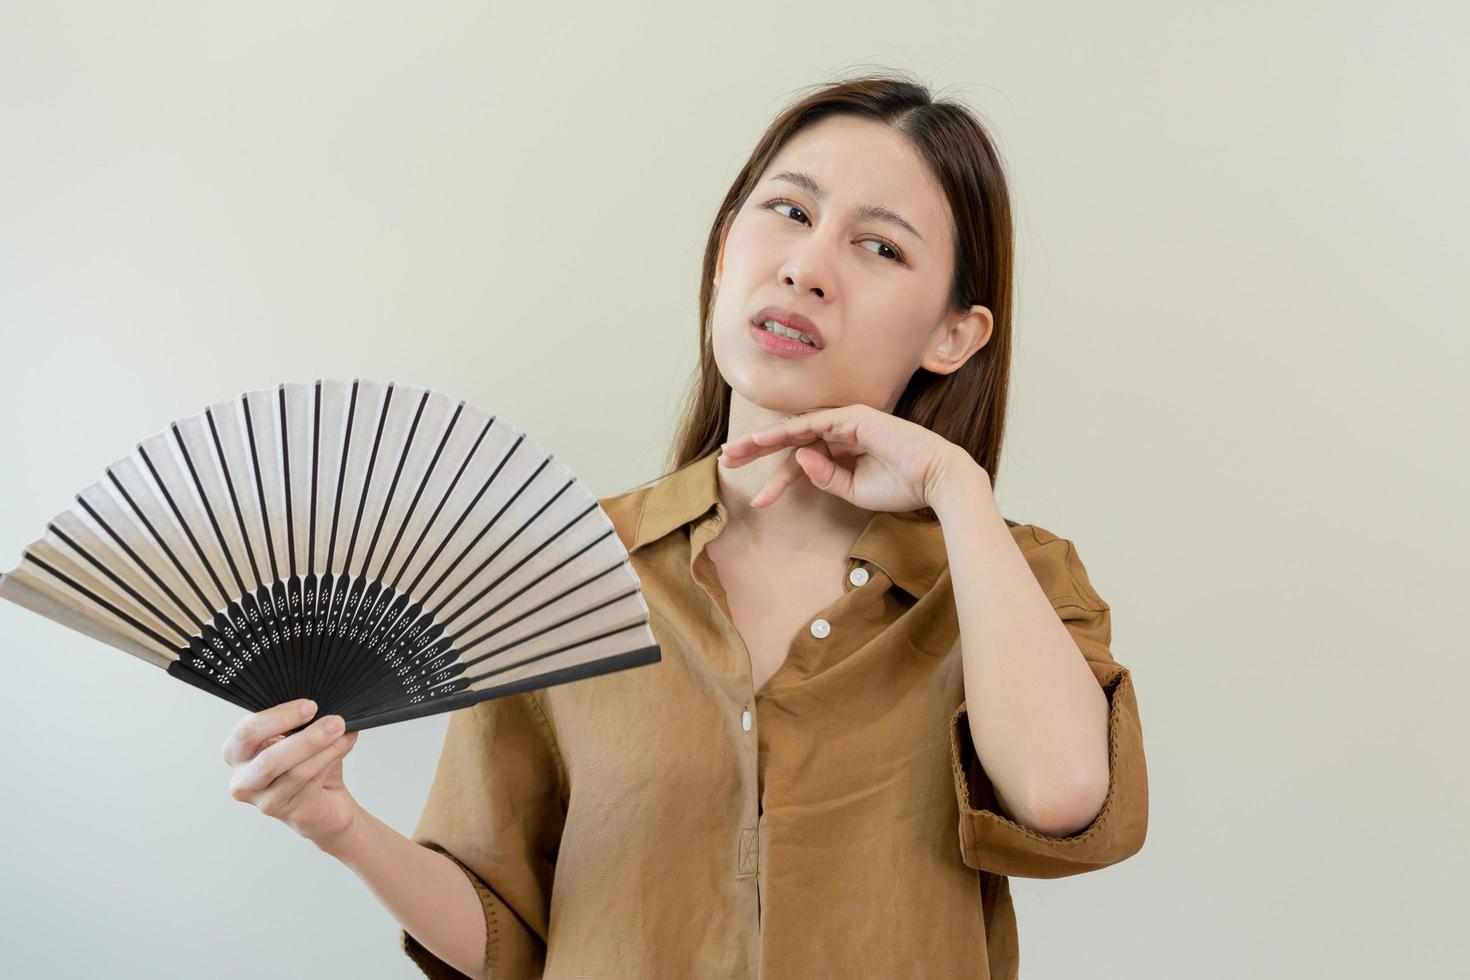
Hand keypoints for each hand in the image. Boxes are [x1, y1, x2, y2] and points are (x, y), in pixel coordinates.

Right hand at [222, 699, 361, 851]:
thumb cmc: (306, 765)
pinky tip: (345, 743)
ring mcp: (264, 800)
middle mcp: (244, 780)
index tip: (310, 705)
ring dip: (324, 748)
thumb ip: (300, 722)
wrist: (324, 803)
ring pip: (294, 773)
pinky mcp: (288, 812)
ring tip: (342, 731)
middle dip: (305, 738)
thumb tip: (327, 702)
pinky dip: (332, 758)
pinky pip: (312, 782)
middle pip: (268, 760)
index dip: (278, 717)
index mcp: (238, 753)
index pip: (246, 732)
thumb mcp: (296, 737)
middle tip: (334, 721)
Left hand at [717, 403, 984, 511]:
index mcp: (844, 448)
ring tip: (734, 454)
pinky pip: (813, 424)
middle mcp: (842, 430)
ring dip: (763, 441)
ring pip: (795, 429)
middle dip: (757, 449)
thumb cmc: (903, 487)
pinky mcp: (854, 417)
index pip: (802, 459)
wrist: (938, 481)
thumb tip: (797, 460)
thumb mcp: (854, 491)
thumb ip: (825, 478)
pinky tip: (764, 443)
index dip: (778, 479)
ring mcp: (848, 421)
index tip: (758, 499)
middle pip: (790, 438)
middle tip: (725, 461)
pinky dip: (788, 433)